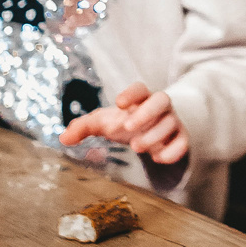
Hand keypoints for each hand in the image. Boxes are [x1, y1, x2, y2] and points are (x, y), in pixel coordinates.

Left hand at [59, 82, 189, 163]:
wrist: (157, 130)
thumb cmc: (127, 122)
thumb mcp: (106, 122)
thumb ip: (84, 127)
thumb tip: (62, 138)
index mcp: (141, 99)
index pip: (140, 88)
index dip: (131, 93)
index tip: (118, 102)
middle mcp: (160, 107)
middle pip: (161, 100)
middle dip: (145, 112)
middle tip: (126, 127)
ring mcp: (173, 122)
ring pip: (170, 123)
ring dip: (153, 135)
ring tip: (136, 147)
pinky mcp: (181, 139)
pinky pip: (183, 142)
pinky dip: (173, 151)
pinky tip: (158, 158)